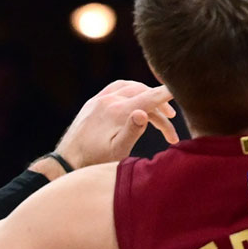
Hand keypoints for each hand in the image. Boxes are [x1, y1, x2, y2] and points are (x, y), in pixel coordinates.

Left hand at [53, 80, 178, 168]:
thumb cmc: (94, 161)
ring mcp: (99, 99)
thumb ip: (132, 131)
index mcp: (117, 111)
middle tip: (172, 119)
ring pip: (131, 88)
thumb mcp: (116, 152)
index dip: (168, 92)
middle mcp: (109, 100)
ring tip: (158, 111)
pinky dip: (132, 91)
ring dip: (147, 97)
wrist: (65, 162)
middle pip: (143, 93)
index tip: (182, 85)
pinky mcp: (93, 102)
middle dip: (160, 104)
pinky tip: (136, 101)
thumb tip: (143, 113)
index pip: (150, 97)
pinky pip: (118, 88)